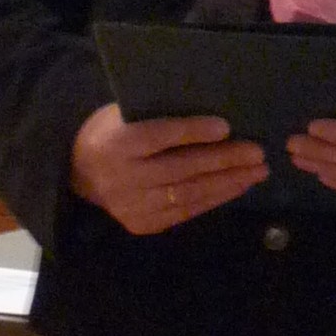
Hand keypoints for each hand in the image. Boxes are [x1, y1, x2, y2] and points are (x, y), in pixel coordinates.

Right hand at [71, 102, 268, 237]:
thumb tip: (212, 111)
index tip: (226, 127)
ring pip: (186, 194)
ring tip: (256, 172)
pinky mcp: (141, 224)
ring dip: (226, 183)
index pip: (158, 137)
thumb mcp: (125, 112)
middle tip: (257, 153)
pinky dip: (212, 199)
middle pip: (179, 169)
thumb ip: (159, 113)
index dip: (192, 132)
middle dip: (223, 161)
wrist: (78, 170)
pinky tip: (236, 187)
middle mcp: (123, 178)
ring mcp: (131, 206)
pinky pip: (183, 212)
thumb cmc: (113, 130)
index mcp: (117, 143)